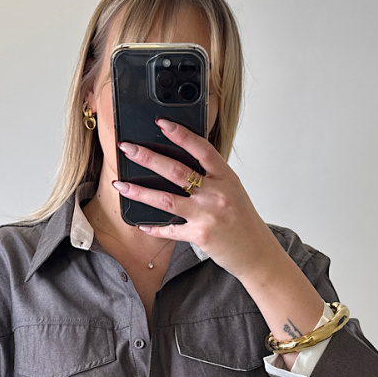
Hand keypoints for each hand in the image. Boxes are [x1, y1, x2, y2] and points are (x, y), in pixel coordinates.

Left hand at [113, 118, 281, 279]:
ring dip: (139, 191)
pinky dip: (153, 227)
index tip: (161, 123)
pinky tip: (141, 224)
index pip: (202, 149)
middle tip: (127, 148)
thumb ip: (211, 178)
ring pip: (165, 199)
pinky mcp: (199, 236)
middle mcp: (217, 194)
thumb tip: (179, 166)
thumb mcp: (233, 191)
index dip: (181, 134)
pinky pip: (170, 229)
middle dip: (147, 157)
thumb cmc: (243, 221)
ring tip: (120, 184)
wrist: (256, 253)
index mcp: (227, 178)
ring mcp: (207, 215)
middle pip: (176, 171)